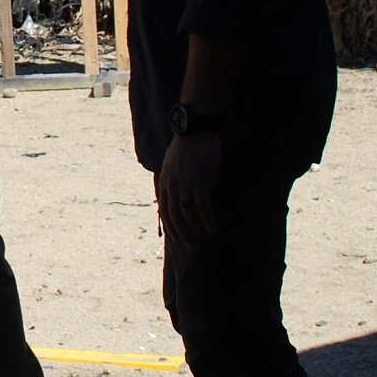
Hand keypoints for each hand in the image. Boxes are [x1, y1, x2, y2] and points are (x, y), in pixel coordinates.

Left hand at [156, 131, 221, 247]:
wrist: (195, 130)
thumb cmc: (188, 147)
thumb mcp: (174, 166)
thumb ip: (177, 182)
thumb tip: (186, 196)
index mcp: (164, 183)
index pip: (163, 211)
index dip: (170, 227)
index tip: (176, 239)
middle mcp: (171, 186)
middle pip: (173, 217)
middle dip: (181, 234)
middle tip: (191, 246)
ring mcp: (184, 184)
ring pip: (186, 214)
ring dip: (194, 230)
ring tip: (202, 240)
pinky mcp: (199, 181)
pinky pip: (202, 206)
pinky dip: (206, 219)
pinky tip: (212, 228)